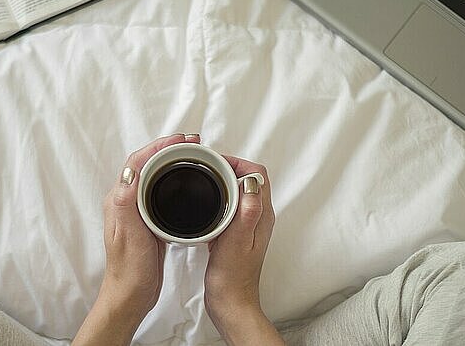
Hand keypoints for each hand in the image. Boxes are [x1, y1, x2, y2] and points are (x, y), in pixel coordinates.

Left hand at [73, 133, 200, 345]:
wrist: (131, 295)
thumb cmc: (130, 270)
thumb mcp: (130, 236)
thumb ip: (127, 204)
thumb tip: (129, 172)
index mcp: (119, 200)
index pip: (137, 162)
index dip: (159, 147)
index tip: (181, 140)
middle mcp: (125, 201)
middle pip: (146, 164)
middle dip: (168, 148)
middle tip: (192, 143)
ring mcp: (136, 210)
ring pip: (153, 175)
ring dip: (171, 161)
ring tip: (192, 155)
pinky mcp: (147, 220)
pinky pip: (159, 190)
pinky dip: (172, 179)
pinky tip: (186, 181)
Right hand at [204, 156, 283, 345]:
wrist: (230, 302)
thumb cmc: (232, 277)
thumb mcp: (237, 241)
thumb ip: (246, 212)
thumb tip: (251, 182)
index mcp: (261, 215)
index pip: (257, 174)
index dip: (238, 163)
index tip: (215, 162)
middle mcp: (257, 217)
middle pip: (248, 179)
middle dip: (228, 167)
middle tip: (206, 167)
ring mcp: (247, 225)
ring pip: (238, 191)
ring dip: (223, 181)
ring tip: (203, 179)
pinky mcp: (236, 233)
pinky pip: (230, 206)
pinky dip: (218, 197)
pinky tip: (203, 204)